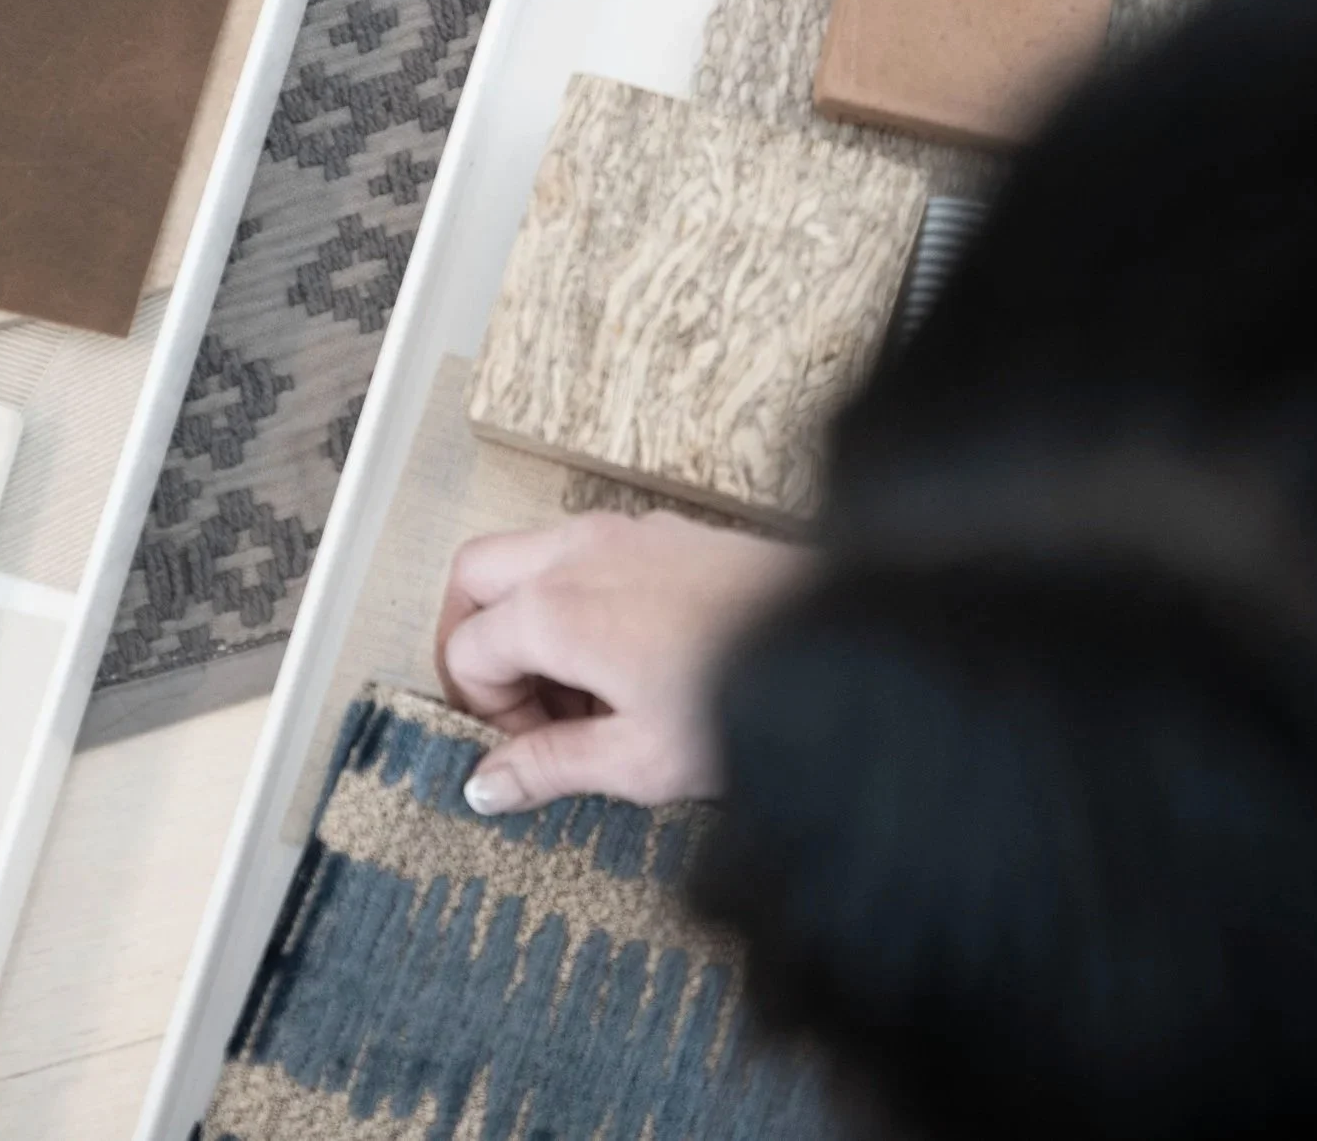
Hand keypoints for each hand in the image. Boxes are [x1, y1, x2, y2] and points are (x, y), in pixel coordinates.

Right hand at [436, 510, 802, 813]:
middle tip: (509, 702)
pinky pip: (586, 549)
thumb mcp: (638, 759)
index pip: (465, 650)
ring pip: (528, 554)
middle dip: (472, 637)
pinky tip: (628, 659)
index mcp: (554, 610)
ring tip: (581, 690)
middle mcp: (576, 555)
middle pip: (473, 576)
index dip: (484, 711)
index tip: (530, 750)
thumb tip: (483, 785)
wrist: (850, 650)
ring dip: (526, 617)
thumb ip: (548, 766)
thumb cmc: (748, 703)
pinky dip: (575, 594)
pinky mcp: (665, 531)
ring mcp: (621, 532)